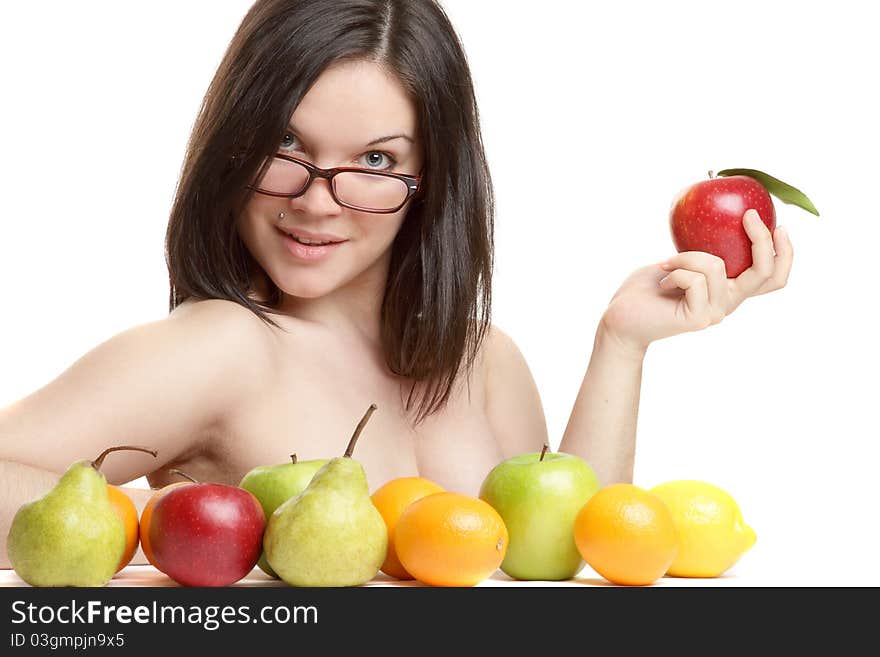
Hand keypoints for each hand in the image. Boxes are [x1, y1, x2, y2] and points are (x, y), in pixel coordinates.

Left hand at [600, 209, 792, 352]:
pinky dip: (675, 271)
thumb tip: (724, 212)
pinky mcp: (699, 318)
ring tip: (666, 266)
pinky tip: (663, 282)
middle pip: (766, 273)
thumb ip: (704, 247)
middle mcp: (728, 303)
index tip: (779, 223)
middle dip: (762, 239)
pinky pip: (695, 278)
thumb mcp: (681, 258)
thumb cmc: (648, 286)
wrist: (622, 317)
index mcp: (729, 289)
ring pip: (716, 265)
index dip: (785, 253)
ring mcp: (716, 312)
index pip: (773, 277)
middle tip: (748, 215)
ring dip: (686, 256)